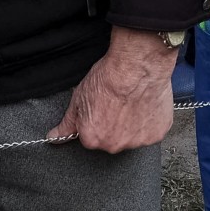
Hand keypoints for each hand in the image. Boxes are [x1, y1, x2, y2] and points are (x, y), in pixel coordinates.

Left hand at [48, 28, 175, 151]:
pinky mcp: (156, 134)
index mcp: (92, 138)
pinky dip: (150, 121)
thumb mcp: (78, 98)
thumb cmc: (108, 78)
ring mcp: (137, 142)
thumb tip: (53, 138)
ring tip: (133, 102)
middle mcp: (114, 145)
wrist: (135, 65)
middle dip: (114, 126)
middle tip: (117, 104)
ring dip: (133, 124)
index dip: (96, 120)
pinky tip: (145, 104)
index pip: (91, 136)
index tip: (102, 107)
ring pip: (133, 136)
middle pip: (113, 140)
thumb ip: (67, 124)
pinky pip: (151, 132)